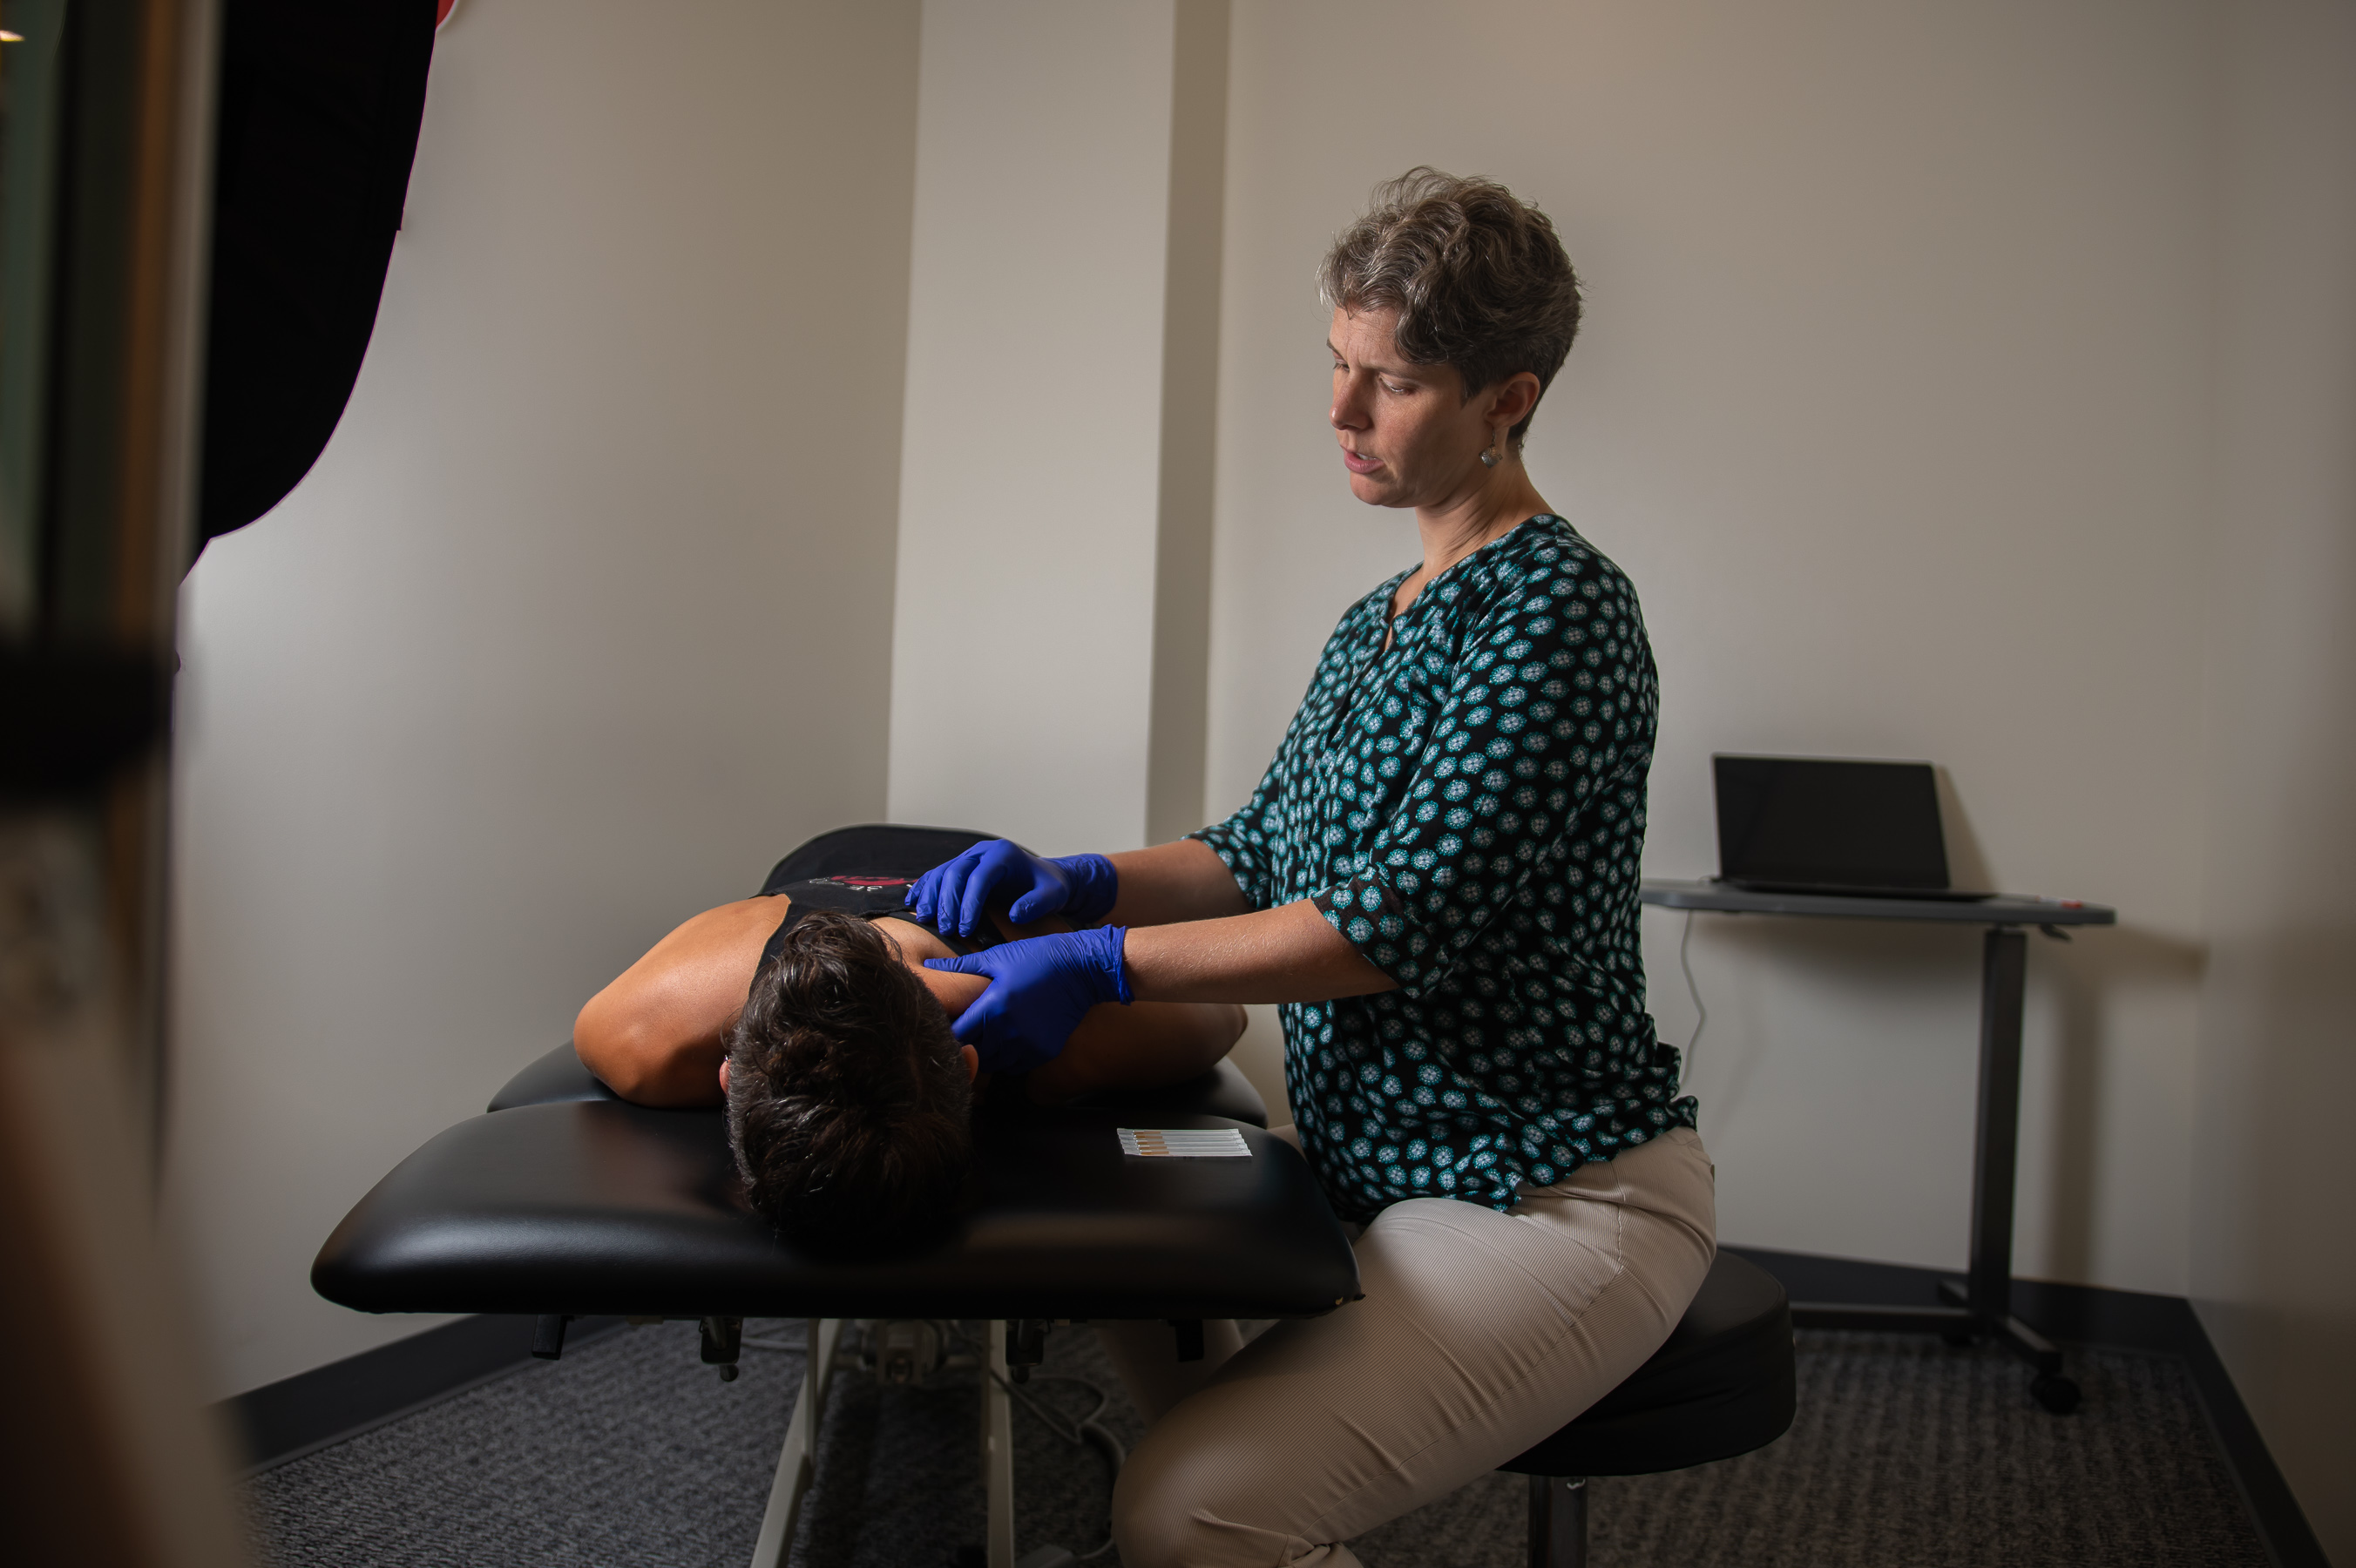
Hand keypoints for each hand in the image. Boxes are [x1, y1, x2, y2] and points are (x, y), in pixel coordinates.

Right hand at [905, 839, 1118, 936]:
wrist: (1044, 877)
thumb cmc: (1048, 887)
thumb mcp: (1052, 895)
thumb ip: (1037, 903)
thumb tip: (1015, 914)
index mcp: (1003, 854)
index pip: (980, 877)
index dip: (969, 903)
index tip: (965, 929)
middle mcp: (982, 852)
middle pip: (956, 872)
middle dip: (947, 902)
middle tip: (946, 930)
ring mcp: (969, 857)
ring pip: (942, 872)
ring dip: (931, 896)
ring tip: (925, 919)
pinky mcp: (961, 867)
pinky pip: (937, 875)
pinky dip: (924, 888)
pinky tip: (913, 903)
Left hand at [925, 926, 1130, 1073]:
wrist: (1081, 970)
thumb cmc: (1036, 958)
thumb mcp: (996, 957)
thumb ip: (961, 967)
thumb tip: (928, 965)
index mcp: (992, 1008)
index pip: (956, 1035)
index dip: (946, 1032)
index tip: (944, 1025)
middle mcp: (1008, 1032)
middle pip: (972, 1054)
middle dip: (964, 1045)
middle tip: (963, 1032)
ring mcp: (1027, 1045)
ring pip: (993, 1063)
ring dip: (985, 1053)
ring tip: (985, 1035)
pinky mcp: (1042, 1052)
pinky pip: (1014, 1066)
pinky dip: (1006, 1058)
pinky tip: (1006, 1040)